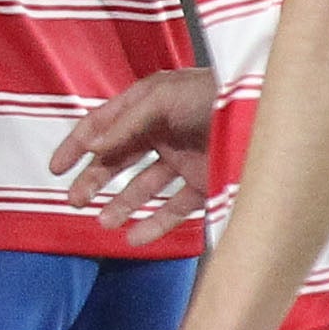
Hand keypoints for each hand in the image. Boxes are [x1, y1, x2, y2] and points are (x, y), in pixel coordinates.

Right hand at [54, 66, 219, 242]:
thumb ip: (125, 122)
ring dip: (121, 204)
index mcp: (149, 105)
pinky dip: (155, 224)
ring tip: (104, 222)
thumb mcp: (164, 98)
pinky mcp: (206, 183)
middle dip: (94, 180)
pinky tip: (135, 237)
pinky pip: (175, 208)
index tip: (56, 169)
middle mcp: (164, 131)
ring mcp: (185, 159)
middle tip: (76, 200)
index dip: (77, 145)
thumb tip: (92, 145)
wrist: (272, 112)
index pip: (103, 125)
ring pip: (143, 187)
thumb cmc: (219, 92)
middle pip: (119, 159)